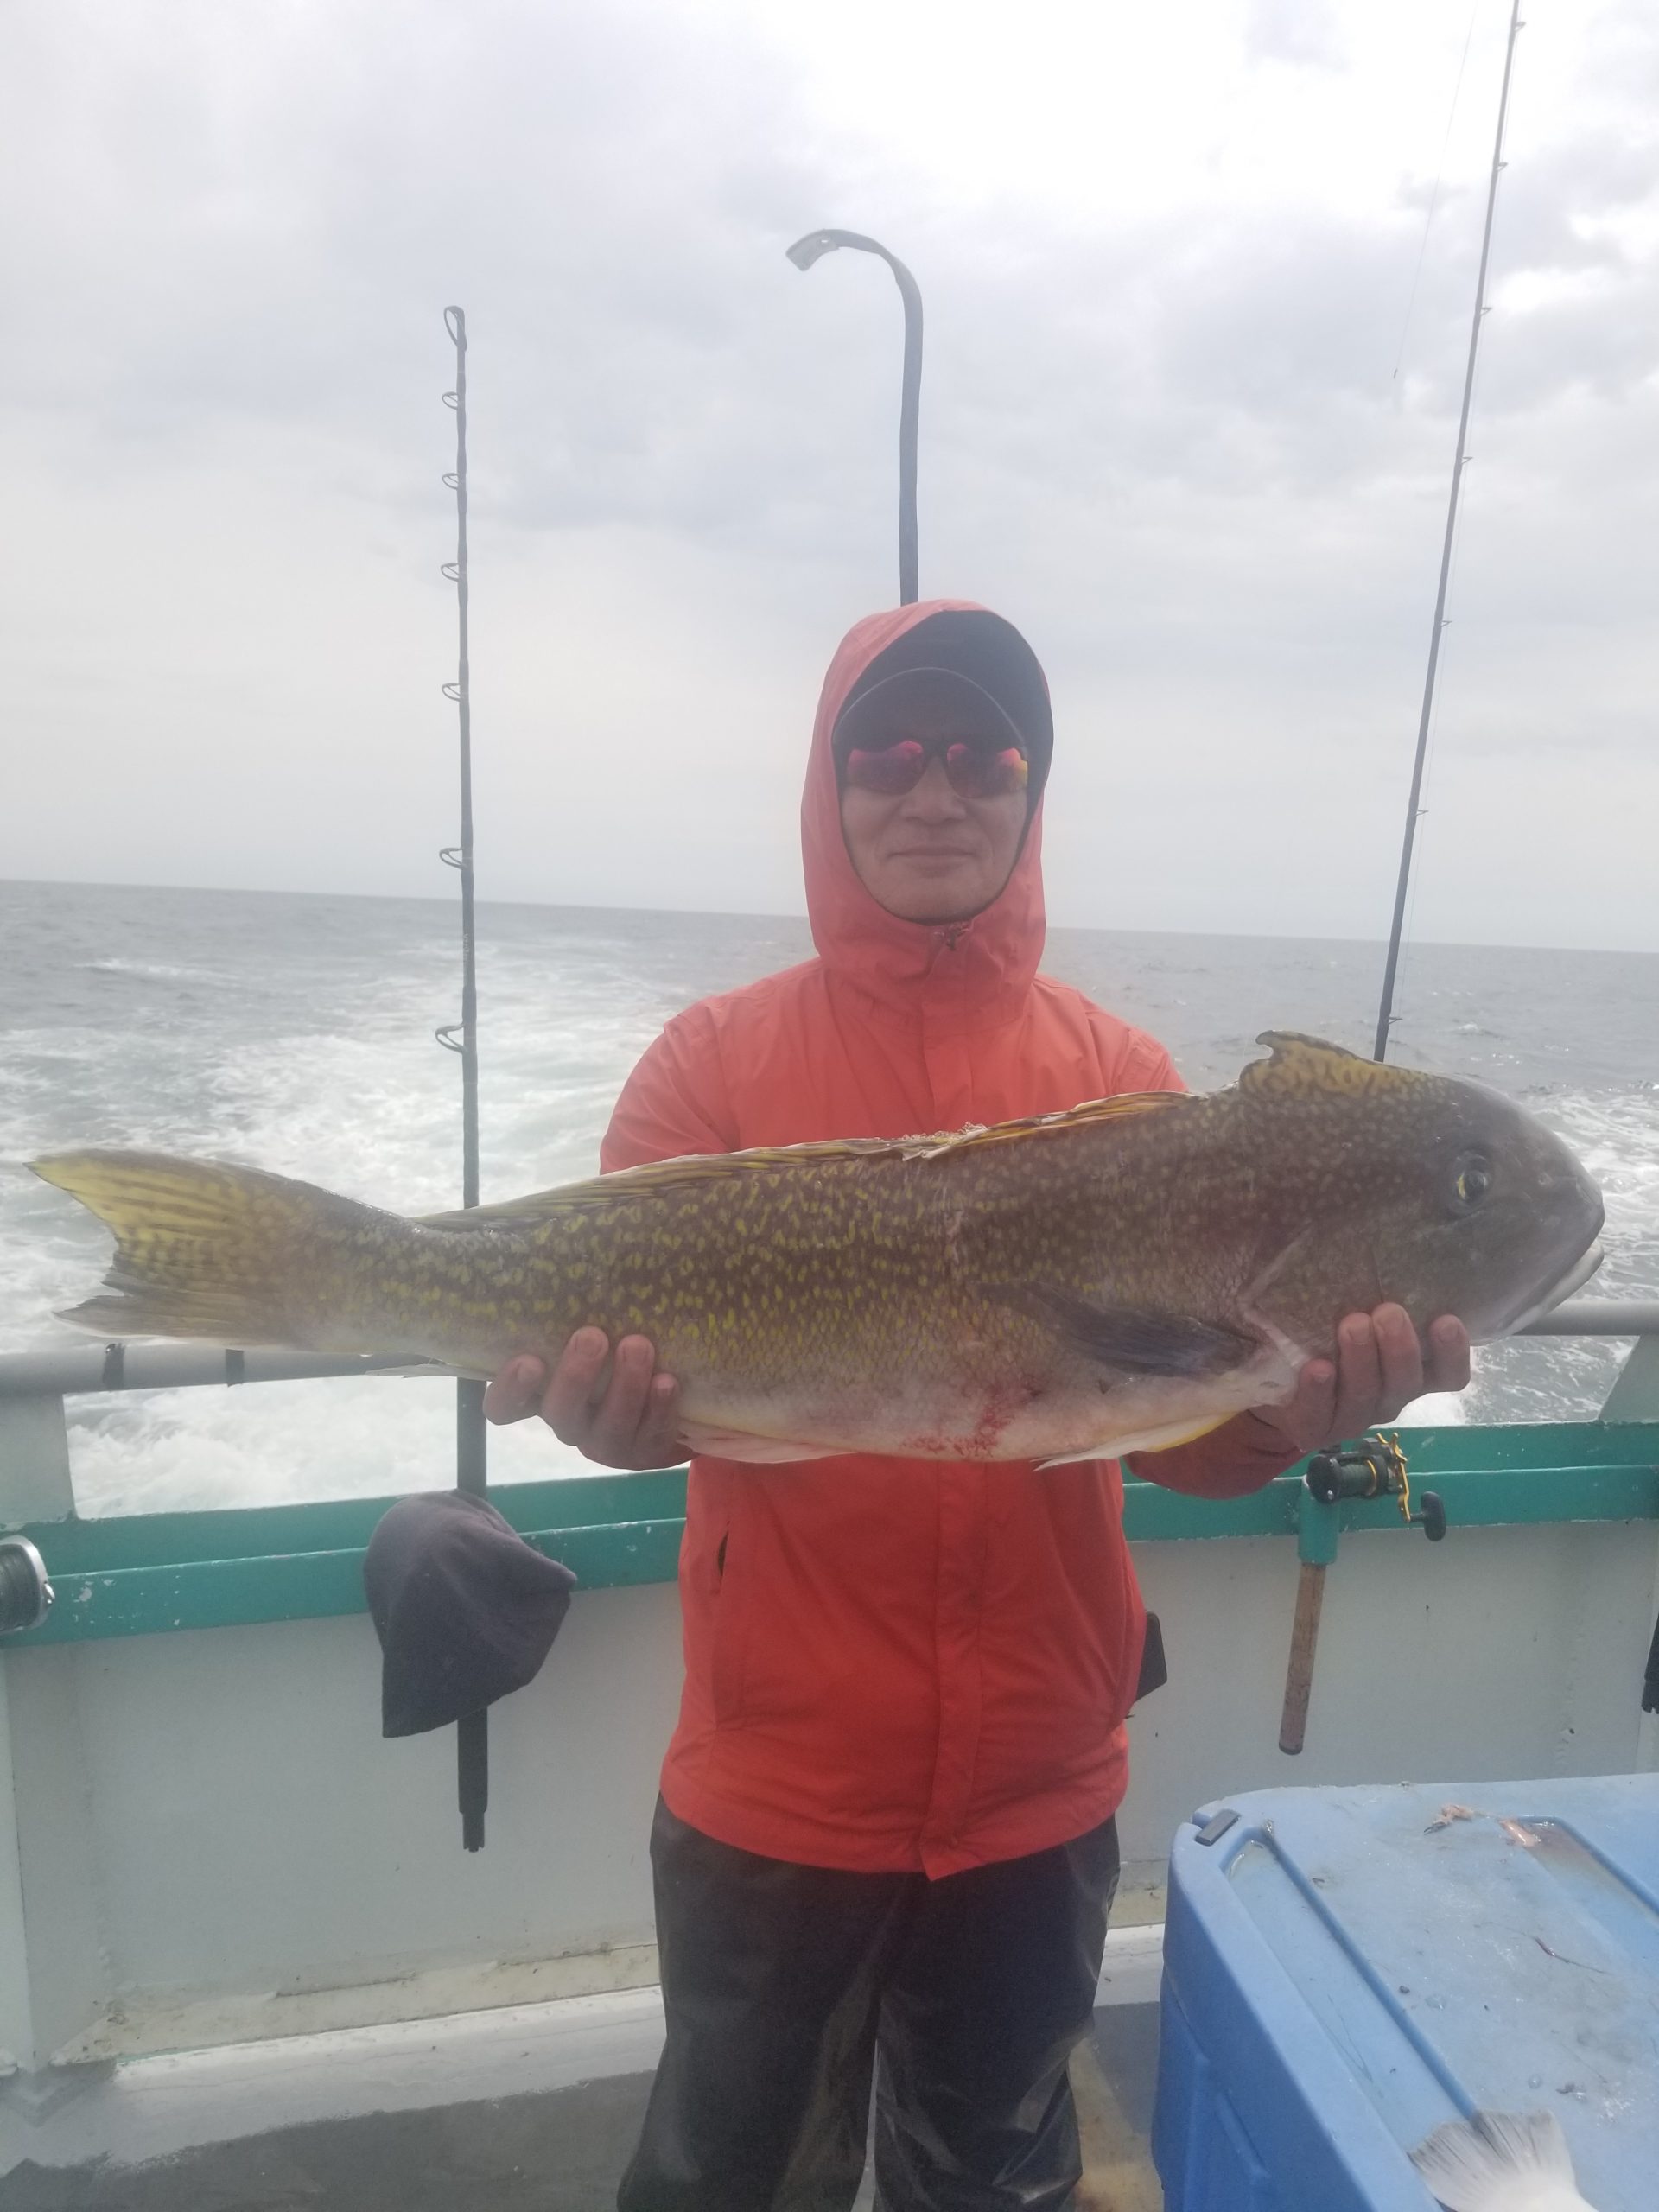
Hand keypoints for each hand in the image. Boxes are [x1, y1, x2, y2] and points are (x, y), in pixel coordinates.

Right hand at [483, 1329, 682, 1470]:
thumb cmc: (605, 1352)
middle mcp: (570, 1421)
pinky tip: (667, 1380)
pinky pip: (650, 1433)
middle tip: (592, 1336)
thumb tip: (576, 1251)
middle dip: (576, 1376)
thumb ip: (571, 1312)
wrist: (654, 1401)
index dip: (510, 1390)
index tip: (529, 1360)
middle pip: (561, 1412)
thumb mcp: (583, 1333)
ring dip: (624, 1386)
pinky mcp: (645, 1449)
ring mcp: (606, 1441)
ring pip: (609, 1426)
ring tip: (638, 1346)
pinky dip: (659, 1407)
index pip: (505, 1407)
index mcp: (541, 1395)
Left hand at [1252, 1305, 1470, 1459]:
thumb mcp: (1350, 1308)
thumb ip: (1369, 1289)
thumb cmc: (1325, 1334)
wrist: (1274, 1382)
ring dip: (1362, 1361)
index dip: (1452, 1353)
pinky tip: (1317, 1368)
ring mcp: (1350, 1417)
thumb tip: (1380, 1227)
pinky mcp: (1312, 1429)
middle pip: (1406, 1383)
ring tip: (1352, 1325)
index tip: (1447, 1320)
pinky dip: (1319, 1392)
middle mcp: (1386, 1398)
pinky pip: (1319, 1416)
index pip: (1446, 1375)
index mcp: (1407, 1373)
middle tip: (1389, 1312)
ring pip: (1365, 1397)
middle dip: (1400, 1348)